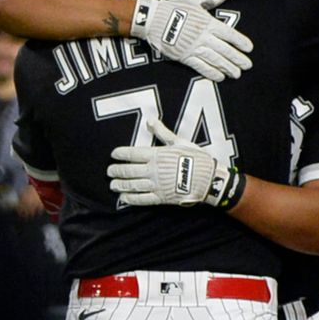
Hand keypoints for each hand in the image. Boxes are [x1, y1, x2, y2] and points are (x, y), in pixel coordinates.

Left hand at [107, 118, 241, 207]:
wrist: (209, 179)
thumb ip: (162, 132)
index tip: (113, 155)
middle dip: (116, 171)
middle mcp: (153, 170)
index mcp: (157, 154)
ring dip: (120, 185)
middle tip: (109, 171)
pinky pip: (142, 199)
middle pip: (128, 170)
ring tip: (112, 185)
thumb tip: (150, 120)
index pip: (132, 154)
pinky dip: (131, 199)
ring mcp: (156, 185)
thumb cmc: (196, 158)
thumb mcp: (180, 141)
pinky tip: (123, 198)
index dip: (120, 154)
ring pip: (132, 185)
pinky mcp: (161, 197)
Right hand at [130, 0, 252, 81]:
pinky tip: (220, 77)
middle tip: (248, 66)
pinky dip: (211, 72)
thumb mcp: (195, 0)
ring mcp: (193, 47)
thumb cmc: (174, 7)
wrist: (153, 18)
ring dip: (227, 67)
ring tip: (237, 74)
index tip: (250, 48)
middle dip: (237, 58)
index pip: (229, 33)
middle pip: (225, 49)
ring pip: (215, 60)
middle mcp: (203, 36)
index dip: (240, 41)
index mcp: (207, 22)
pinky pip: (200, 66)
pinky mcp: (184, 56)